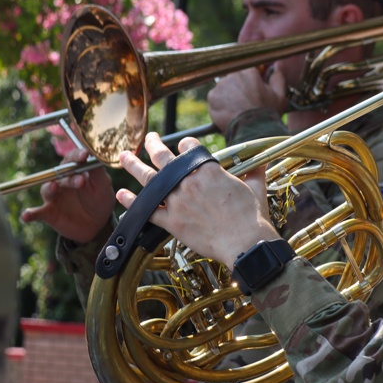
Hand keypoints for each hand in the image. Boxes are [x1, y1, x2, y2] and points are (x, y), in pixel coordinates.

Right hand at [20, 146, 114, 243]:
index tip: (84, 155)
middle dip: (70, 177)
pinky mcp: (48, 213)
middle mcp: (60, 181)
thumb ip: (97, 171)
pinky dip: (30, 214)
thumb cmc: (98, 199)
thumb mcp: (102, 185)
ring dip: (49, 188)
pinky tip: (26, 216)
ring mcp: (53, 197)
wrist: (96, 224)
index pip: (72, 158)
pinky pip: (37, 213)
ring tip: (53, 187)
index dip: (77, 156)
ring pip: (47, 190)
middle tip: (81, 181)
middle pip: (60, 174)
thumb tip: (94, 155)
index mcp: (74, 170)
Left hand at [115, 132, 279, 268]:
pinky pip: (146, 209)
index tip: (184, 148)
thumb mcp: (255, 188)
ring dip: (134, 166)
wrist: (245, 243)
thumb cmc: (252, 217)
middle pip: (163, 157)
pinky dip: (132, 202)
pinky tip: (122, 194)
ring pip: (149, 179)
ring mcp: (177, 201)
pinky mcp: (171, 221)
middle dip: (153, 144)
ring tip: (125, 157)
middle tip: (148, 139)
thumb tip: (260, 165)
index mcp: (209, 170)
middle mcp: (189, 181)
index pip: (189, 148)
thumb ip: (254, 174)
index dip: (186, 146)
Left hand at [208, 66, 286, 129]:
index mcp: (250, 71)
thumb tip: (275, 70)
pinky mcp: (212, 96)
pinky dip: (219, 106)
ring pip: (223, 89)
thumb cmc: (268, 113)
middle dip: (236, 90)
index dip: (247, 84)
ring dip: (227, 97)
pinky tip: (228, 114)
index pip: (245, 73)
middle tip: (242, 104)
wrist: (253, 130)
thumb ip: (277, 78)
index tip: (249, 93)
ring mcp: (221, 85)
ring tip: (235, 110)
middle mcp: (234, 74)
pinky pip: (214, 99)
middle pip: (233, 80)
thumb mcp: (280, 95)